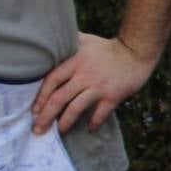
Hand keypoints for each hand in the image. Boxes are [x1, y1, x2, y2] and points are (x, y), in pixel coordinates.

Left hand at [31, 33, 155, 133]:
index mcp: (75, 62)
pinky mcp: (113, 95)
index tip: (34, 110)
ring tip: (59, 132)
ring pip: (76, 108)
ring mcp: (99, 86)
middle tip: (38, 129)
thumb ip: (67, 41)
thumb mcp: (85, 40)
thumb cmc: (108, 48)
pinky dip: (94, 122)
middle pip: (59, 98)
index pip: (52, 80)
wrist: (136, 52)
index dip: (41, 96)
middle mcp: (85, 75)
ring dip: (65, 123)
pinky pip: (101, 113)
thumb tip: (48, 38)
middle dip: (46, 116)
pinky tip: (90, 128)